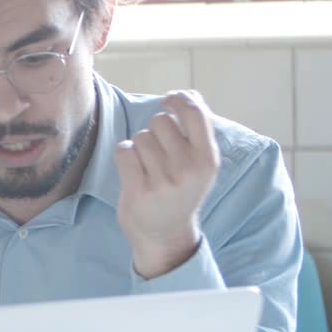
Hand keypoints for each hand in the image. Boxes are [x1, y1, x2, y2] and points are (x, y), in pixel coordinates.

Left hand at [113, 90, 219, 279]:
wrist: (165, 236)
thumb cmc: (181, 191)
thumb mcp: (199, 164)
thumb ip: (196, 130)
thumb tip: (187, 94)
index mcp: (208, 159)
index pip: (195, 112)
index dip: (179, 99)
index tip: (168, 101)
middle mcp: (189, 169)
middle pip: (160, 122)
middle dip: (154, 132)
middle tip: (159, 156)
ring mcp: (164, 181)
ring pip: (140, 137)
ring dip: (138, 148)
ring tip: (148, 169)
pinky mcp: (139, 191)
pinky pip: (124, 151)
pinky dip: (124, 157)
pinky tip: (133, 173)